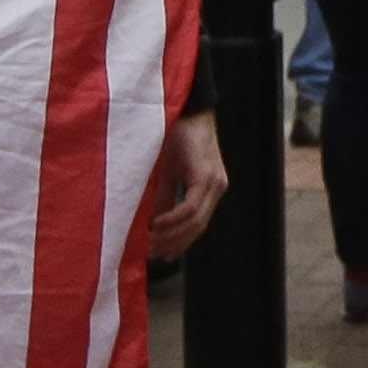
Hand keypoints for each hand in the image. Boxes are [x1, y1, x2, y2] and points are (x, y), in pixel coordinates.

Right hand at [145, 109, 225, 258]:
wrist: (184, 110)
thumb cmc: (174, 137)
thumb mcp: (167, 174)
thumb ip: (164, 198)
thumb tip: (153, 225)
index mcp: (210, 189)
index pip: (198, 224)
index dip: (181, 243)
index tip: (163, 256)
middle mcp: (217, 188)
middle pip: (198, 227)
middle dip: (175, 244)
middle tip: (152, 254)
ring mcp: (215, 183)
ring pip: (196, 221)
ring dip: (172, 235)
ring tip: (150, 242)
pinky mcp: (206, 176)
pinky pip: (191, 206)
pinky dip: (173, 219)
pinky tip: (156, 225)